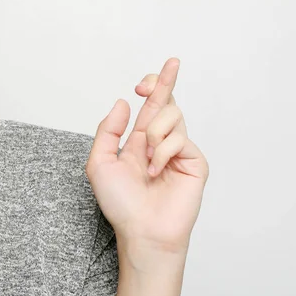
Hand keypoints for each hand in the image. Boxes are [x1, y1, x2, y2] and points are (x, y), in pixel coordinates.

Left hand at [85, 58, 208, 253]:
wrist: (141, 231)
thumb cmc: (120, 203)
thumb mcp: (100, 162)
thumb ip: (108, 130)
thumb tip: (124, 102)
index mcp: (139, 139)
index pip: (150, 105)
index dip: (152, 87)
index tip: (143, 84)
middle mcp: (161, 141)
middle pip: (167, 100)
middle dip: (166, 78)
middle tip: (170, 63)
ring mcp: (179, 150)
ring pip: (172, 115)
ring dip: (154, 132)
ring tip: (147, 158)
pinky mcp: (194, 162)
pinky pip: (179, 139)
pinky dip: (162, 152)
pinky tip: (156, 171)